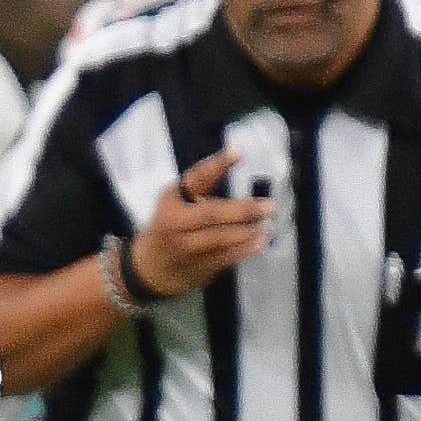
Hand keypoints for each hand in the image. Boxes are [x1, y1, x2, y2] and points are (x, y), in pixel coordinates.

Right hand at [128, 148, 274, 299]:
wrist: (150, 268)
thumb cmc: (171, 226)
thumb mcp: (175, 202)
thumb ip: (200, 188)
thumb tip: (240, 165)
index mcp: (171, 202)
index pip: (196, 180)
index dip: (216, 166)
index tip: (238, 152)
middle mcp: (177, 224)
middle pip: (211, 215)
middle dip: (243, 210)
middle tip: (269, 206)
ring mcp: (187, 249)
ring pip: (221, 238)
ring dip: (248, 231)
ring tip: (267, 223)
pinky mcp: (198, 267)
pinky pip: (226, 257)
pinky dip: (246, 250)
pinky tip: (260, 242)